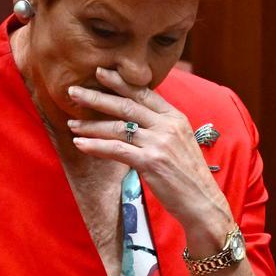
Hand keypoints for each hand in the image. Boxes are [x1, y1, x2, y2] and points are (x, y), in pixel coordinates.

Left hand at [67, 67, 232, 240]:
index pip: (144, 93)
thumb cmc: (188, 175)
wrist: (203, 202)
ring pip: (118, 127)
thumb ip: (161, 127)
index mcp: (176, 117)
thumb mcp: (180, 142)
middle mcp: (168, 126)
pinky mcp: (151, 162)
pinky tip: (80, 144)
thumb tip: (135, 118)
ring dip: (90, 125)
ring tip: (71, 123)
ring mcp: (160, 143)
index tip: (100, 72)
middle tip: (73, 92)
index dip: (120, 82)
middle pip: (126, 105)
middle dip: (97, 97)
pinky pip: (117, 150)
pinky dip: (95, 146)